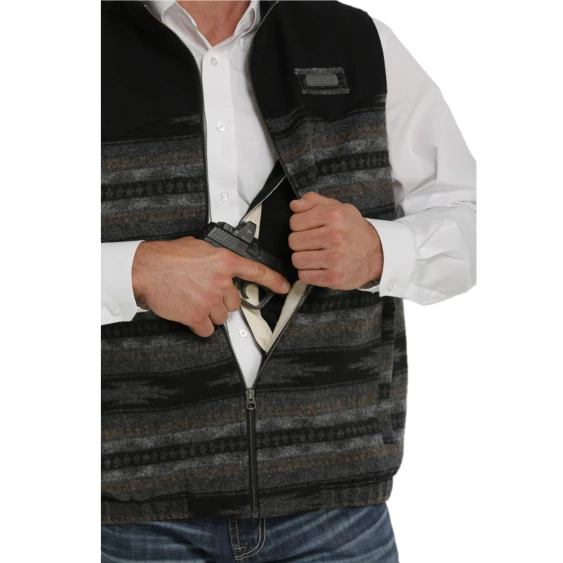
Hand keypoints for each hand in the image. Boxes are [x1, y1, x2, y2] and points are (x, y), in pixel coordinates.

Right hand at [132, 237, 289, 336]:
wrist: (146, 269)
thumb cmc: (167, 256)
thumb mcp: (198, 247)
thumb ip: (216, 258)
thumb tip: (222, 266)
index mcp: (224, 261)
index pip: (257, 271)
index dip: (274, 281)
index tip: (284, 287)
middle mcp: (221, 281)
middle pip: (234, 302)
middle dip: (221, 301)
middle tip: (204, 293)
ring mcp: (210, 300)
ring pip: (222, 317)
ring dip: (210, 313)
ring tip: (193, 300)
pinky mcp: (197, 316)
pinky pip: (208, 330)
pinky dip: (199, 326)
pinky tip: (189, 313)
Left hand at [289, 192, 382, 289]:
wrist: (376, 254)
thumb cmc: (352, 230)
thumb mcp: (338, 208)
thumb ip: (313, 202)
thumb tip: (294, 205)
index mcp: (334, 216)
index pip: (295, 222)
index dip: (298, 225)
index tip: (308, 229)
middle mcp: (335, 236)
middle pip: (293, 241)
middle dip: (300, 242)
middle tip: (312, 243)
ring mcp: (335, 259)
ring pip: (296, 259)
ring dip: (302, 258)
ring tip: (314, 255)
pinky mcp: (333, 277)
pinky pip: (304, 276)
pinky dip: (307, 272)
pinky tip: (318, 267)